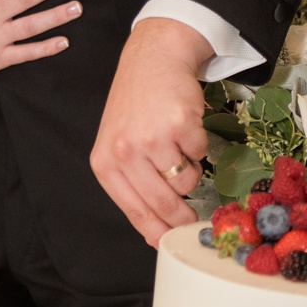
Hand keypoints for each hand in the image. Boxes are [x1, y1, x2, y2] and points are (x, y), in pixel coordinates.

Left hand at [91, 17, 213, 243]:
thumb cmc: (135, 107)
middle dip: (183, 218)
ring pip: (186, 182)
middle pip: (164, 204)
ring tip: (175, 145)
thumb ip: (133, 186)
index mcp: (105, 164)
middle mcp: (124, 152)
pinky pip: (201, 155)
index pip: (135, 212)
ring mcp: (151, 139)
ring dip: (189, 170)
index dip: (159, 234)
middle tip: (195, 220)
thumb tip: (156, 235)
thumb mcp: (119, 147)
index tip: (175, 246)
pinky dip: (198, 146)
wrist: (151, 61)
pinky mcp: (179, 125)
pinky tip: (183, 126)